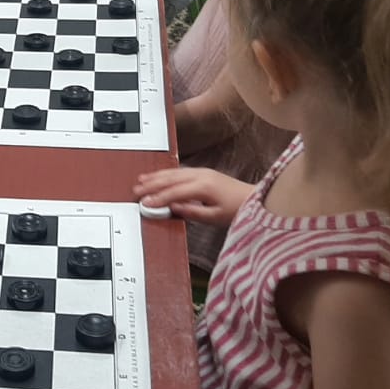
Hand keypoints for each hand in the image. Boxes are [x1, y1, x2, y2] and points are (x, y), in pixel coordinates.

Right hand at [133, 167, 254, 228]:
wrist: (253, 199)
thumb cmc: (237, 209)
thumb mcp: (215, 217)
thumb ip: (192, 212)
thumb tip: (173, 208)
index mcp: (203, 187)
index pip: (175, 192)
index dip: (158, 198)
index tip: (145, 203)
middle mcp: (201, 175)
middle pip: (170, 179)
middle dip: (151, 184)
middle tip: (136, 191)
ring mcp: (202, 172)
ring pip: (173, 172)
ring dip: (156, 176)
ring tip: (141, 181)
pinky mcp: (203, 172)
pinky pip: (179, 171)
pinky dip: (165, 174)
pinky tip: (158, 176)